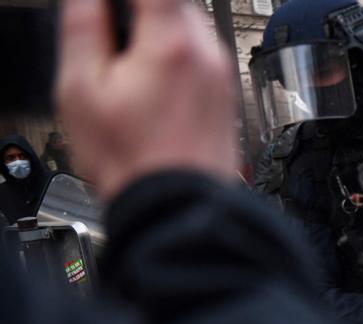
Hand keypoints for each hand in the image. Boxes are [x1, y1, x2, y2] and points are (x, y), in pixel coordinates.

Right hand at [56, 0, 238, 198]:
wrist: (178, 210)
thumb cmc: (133, 162)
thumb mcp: (81, 89)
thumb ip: (83, 28)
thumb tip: (89, 0)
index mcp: (173, 43)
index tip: (110, 7)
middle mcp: (208, 56)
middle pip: (174, 4)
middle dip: (141, 10)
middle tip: (113, 36)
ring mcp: (222, 79)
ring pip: (190, 30)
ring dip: (159, 33)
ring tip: (128, 67)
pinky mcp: (226, 99)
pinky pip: (200, 59)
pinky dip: (175, 59)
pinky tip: (152, 89)